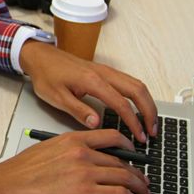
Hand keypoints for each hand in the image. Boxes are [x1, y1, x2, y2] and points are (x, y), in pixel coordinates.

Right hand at [0, 129, 150, 193]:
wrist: (8, 186)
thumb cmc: (20, 172)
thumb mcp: (46, 149)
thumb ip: (68, 151)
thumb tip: (81, 160)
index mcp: (72, 139)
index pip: (111, 137)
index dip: (128, 146)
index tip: (134, 153)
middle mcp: (82, 152)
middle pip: (121, 160)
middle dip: (136, 172)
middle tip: (142, 180)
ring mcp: (85, 172)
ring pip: (124, 176)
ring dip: (138, 186)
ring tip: (142, 193)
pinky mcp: (86, 192)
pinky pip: (118, 193)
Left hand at [19, 40, 157, 142]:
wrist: (40, 56)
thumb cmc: (46, 75)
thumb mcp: (57, 98)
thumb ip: (78, 111)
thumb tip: (97, 124)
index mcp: (92, 81)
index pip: (121, 103)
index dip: (133, 122)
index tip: (139, 136)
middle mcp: (103, 73)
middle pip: (137, 90)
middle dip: (149, 111)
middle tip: (152, 131)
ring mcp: (105, 70)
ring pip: (136, 84)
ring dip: (147, 102)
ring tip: (150, 122)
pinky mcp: (104, 71)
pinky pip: (129, 81)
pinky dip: (139, 95)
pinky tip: (139, 107)